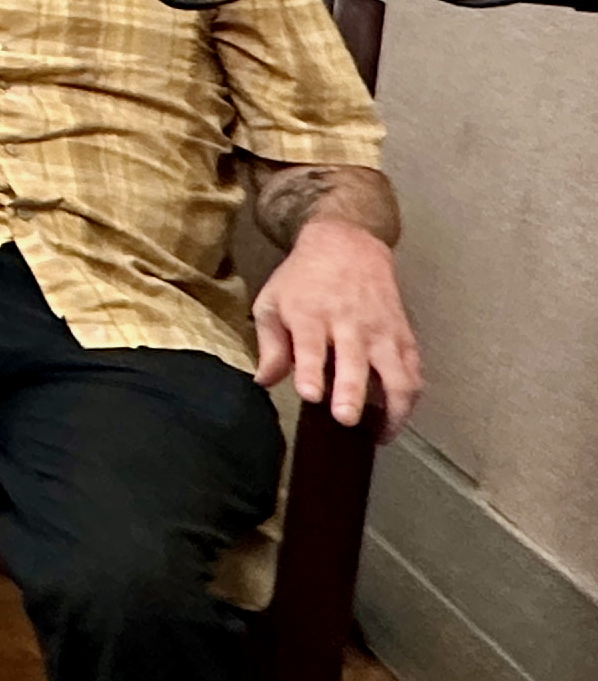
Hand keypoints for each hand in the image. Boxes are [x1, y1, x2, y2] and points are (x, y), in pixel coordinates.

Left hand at [250, 216, 423, 436]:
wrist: (347, 245)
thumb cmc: (303, 279)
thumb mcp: (272, 302)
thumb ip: (270, 344)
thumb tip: (265, 382)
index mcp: (310, 314)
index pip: (311, 347)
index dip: (311, 372)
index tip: (311, 395)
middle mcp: (350, 323)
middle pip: (355, 362)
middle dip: (352, 392)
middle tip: (346, 420)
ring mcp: (382, 331)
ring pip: (398, 373)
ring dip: (393, 407)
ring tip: (381, 434)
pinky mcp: (404, 335)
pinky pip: (414, 371)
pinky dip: (410, 396)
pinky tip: (398, 416)